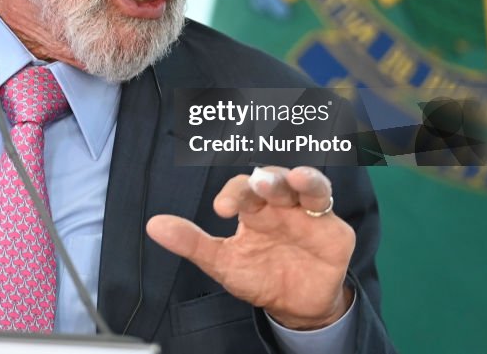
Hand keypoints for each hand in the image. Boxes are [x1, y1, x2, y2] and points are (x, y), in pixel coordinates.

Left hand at [146, 166, 354, 329]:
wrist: (296, 307)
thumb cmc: (260, 276)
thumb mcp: (222, 263)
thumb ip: (192, 242)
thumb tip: (154, 225)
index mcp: (254, 209)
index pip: (243, 190)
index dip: (233, 194)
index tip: (220, 209)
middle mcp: (280, 204)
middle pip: (274, 181)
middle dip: (265, 180)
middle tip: (256, 185)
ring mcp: (308, 213)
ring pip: (305, 184)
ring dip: (298, 179)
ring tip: (292, 177)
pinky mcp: (333, 230)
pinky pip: (327, 206)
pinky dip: (319, 194)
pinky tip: (309, 188)